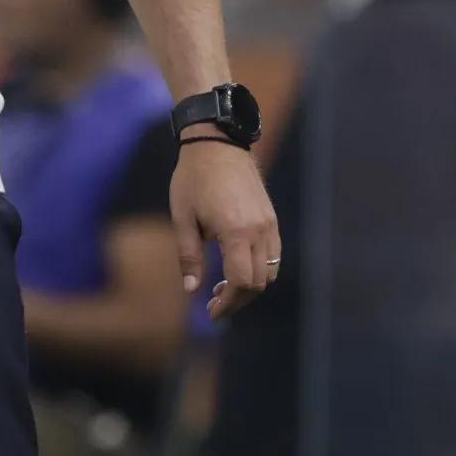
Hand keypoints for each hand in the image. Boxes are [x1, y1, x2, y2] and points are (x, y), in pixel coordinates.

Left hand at [171, 138, 279, 321]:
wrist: (216, 144)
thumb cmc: (192, 179)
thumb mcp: (182, 218)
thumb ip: (188, 256)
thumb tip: (190, 290)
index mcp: (235, 232)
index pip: (241, 282)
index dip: (227, 303)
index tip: (210, 312)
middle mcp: (259, 230)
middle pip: (259, 283)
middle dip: (237, 300)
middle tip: (214, 304)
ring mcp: (269, 224)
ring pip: (270, 271)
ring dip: (250, 287)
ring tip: (223, 287)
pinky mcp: (271, 218)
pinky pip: (273, 255)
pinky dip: (259, 270)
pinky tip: (236, 267)